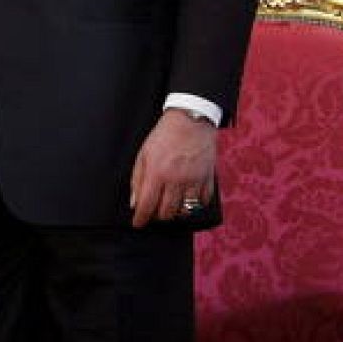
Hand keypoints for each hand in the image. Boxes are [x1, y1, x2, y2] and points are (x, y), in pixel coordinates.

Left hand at [129, 109, 217, 227]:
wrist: (191, 119)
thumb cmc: (165, 134)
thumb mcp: (144, 153)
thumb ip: (137, 178)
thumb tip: (135, 201)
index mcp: (157, 172)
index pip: (147, 205)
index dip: (141, 218)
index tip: (138, 223)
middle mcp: (176, 179)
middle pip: (166, 212)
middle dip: (158, 215)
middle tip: (155, 211)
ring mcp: (193, 179)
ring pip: (185, 210)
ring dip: (176, 211)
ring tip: (171, 205)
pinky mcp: (207, 178)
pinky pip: (202, 201)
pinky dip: (195, 204)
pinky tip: (189, 198)